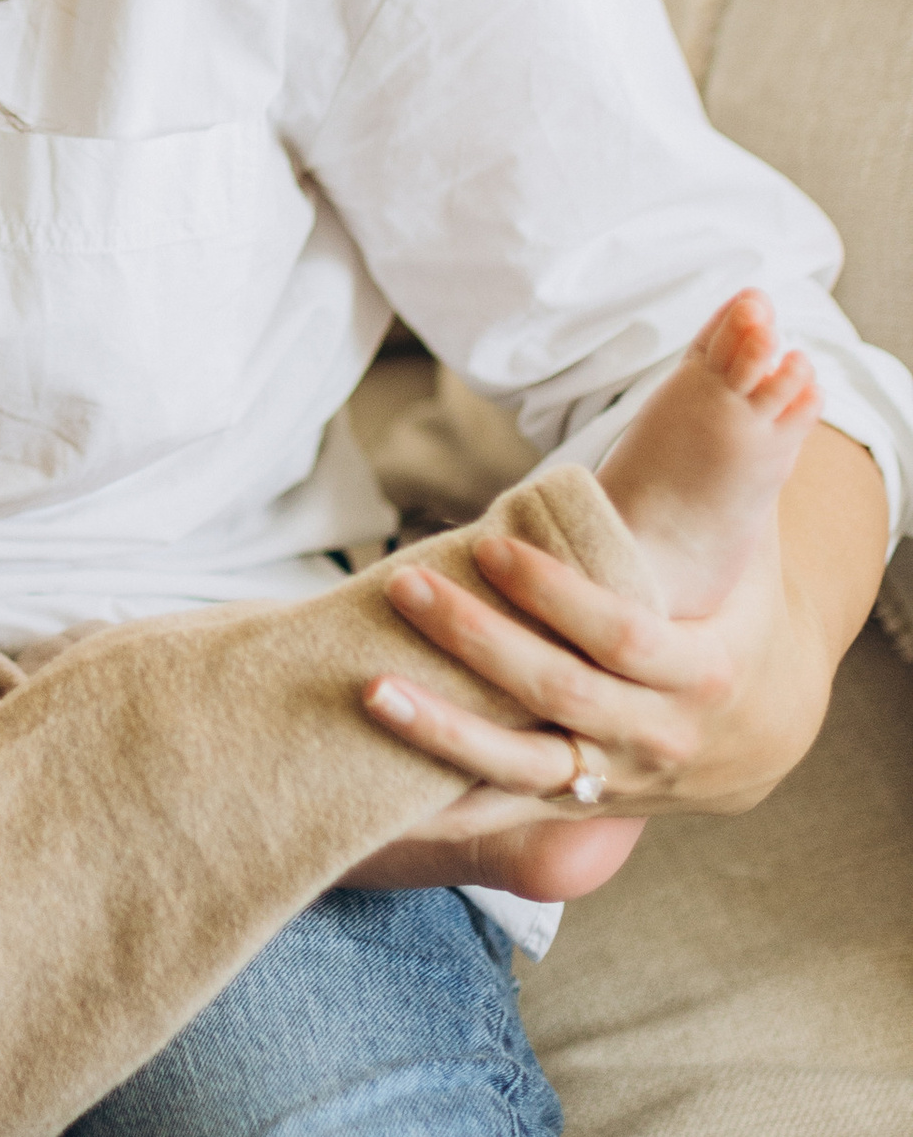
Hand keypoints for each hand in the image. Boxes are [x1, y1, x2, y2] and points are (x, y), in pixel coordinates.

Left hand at [348, 424, 885, 862]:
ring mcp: (618, 777)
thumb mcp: (752, 541)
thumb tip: (761, 323)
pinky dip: (449, 803)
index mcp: (705, 669)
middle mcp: (661, 735)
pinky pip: (508, 813)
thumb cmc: (742, 608)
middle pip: (559, 692)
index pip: (621, 632)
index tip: (489, 542)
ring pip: (526, 768)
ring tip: (370, 688)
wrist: (765, 727)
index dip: (553, 593)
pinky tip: (383, 794)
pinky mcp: (582, 803)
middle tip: (405, 585)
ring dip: (443, 733)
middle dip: (477, 641)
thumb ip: (747, 445)